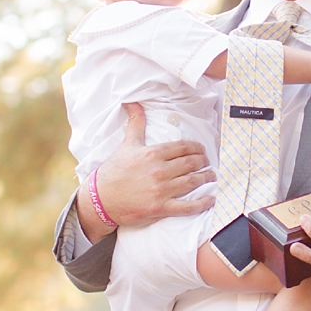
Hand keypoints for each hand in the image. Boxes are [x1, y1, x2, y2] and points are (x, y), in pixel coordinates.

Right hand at [93, 103, 213, 231]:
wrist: (100, 198)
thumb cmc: (113, 171)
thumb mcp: (126, 145)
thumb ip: (135, 123)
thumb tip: (132, 102)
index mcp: (153, 153)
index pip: (184, 147)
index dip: (197, 148)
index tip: (201, 150)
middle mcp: (159, 170)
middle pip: (192, 163)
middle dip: (203, 162)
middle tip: (207, 163)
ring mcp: (160, 190)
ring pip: (193, 181)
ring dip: (206, 178)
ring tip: (210, 177)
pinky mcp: (160, 208)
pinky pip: (188, 206)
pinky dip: (202, 203)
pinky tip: (210, 199)